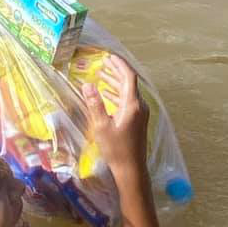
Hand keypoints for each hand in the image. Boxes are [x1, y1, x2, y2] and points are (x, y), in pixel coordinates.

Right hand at [81, 55, 148, 177]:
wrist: (131, 169)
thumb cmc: (116, 149)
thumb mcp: (101, 127)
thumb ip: (95, 104)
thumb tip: (87, 84)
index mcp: (133, 105)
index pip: (129, 77)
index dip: (119, 65)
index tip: (109, 57)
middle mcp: (139, 106)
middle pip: (129, 82)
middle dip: (117, 71)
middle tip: (104, 62)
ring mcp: (140, 113)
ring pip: (128, 92)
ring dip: (116, 82)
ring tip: (102, 74)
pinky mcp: (137, 120)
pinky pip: (128, 101)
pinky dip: (117, 94)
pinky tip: (107, 93)